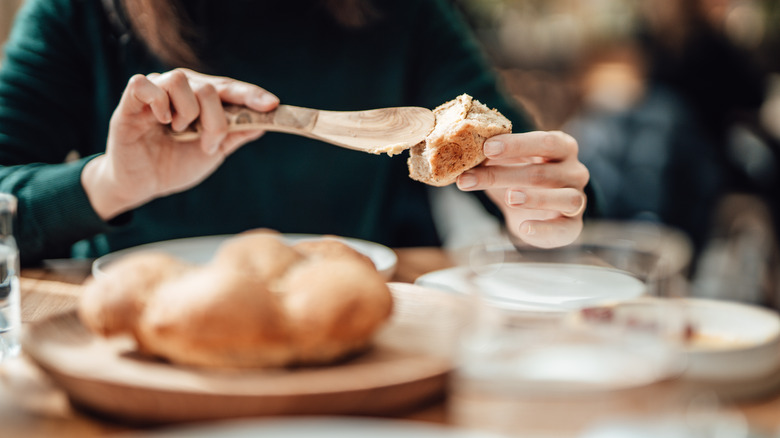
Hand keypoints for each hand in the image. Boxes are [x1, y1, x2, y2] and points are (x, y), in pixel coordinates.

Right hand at [81, 68, 278, 219]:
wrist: (142, 186)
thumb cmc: (174, 165)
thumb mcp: (212, 153)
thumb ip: (234, 135)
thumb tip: (264, 123)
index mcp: (201, 99)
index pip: (230, 88)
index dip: (251, 94)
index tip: (272, 105)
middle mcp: (180, 89)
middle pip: (209, 87)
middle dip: (216, 121)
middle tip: (208, 145)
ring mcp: (155, 92)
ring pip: (181, 80)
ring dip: (187, 113)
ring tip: (179, 132)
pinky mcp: (130, 102)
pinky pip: (145, 84)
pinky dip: (158, 102)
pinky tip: (162, 121)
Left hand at [456, 131, 588, 247]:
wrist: (540, 212)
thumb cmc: (523, 178)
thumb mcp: (509, 163)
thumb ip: (492, 157)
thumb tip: (460, 154)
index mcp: (562, 147)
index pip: (545, 141)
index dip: (516, 144)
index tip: (486, 148)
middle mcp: (575, 171)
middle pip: (543, 171)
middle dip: (504, 174)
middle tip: (471, 176)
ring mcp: (578, 199)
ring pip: (562, 198)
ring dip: (534, 198)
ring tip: (509, 198)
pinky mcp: (573, 226)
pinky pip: (563, 227)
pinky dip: (543, 228)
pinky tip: (524, 227)